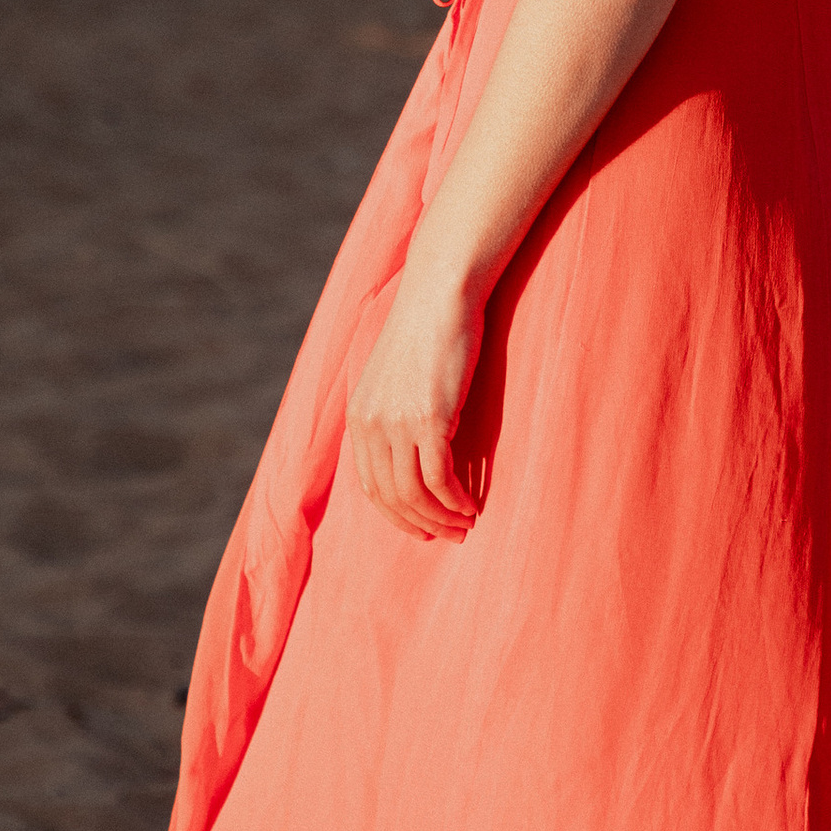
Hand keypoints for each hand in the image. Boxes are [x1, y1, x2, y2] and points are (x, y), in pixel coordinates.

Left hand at [346, 272, 482, 540]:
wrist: (439, 296)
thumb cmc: (427, 330)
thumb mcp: (395, 375)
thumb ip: (393, 412)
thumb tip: (410, 449)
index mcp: (359, 417)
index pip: (370, 485)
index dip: (397, 514)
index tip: (422, 526)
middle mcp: (371, 425)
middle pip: (390, 497)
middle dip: (420, 524)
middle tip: (449, 534)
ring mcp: (398, 424)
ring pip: (414, 494)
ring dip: (441, 517)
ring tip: (464, 524)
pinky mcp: (428, 420)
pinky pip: (439, 478)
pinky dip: (455, 500)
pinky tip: (471, 505)